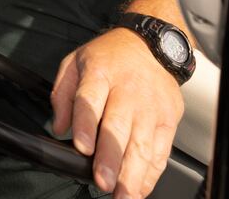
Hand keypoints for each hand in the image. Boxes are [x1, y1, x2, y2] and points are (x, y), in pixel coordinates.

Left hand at [51, 28, 183, 198]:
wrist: (150, 44)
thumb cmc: (109, 57)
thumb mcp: (75, 63)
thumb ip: (62, 95)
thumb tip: (59, 127)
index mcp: (99, 73)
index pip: (90, 100)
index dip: (86, 125)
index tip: (82, 147)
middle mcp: (128, 90)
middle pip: (118, 127)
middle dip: (111, 158)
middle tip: (103, 182)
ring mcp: (151, 106)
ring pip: (142, 144)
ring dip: (132, 174)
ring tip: (122, 195)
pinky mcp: (168, 119)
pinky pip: (160, 151)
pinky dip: (151, 173)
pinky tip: (139, 188)